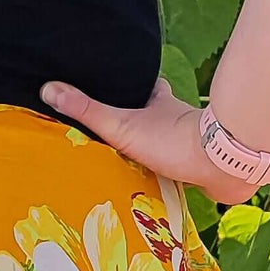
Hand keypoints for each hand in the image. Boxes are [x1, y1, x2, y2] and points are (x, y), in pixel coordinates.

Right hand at [40, 76, 260, 205]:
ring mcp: (195, 144)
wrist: (221, 164)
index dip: (134, 85)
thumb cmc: (171, 139)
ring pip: (174, 142)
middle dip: (147, 120)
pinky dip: (178, 174)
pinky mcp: (207, 169)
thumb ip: (87, 110)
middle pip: (161, 115)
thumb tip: (48, 88)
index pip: (146, 86)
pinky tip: (167, 185)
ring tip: (139, 162)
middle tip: (125, 130)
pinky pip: (188, 170)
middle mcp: (179, 120)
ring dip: (162, 149)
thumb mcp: (121, 125)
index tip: (119, 86)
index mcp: (160, 103)